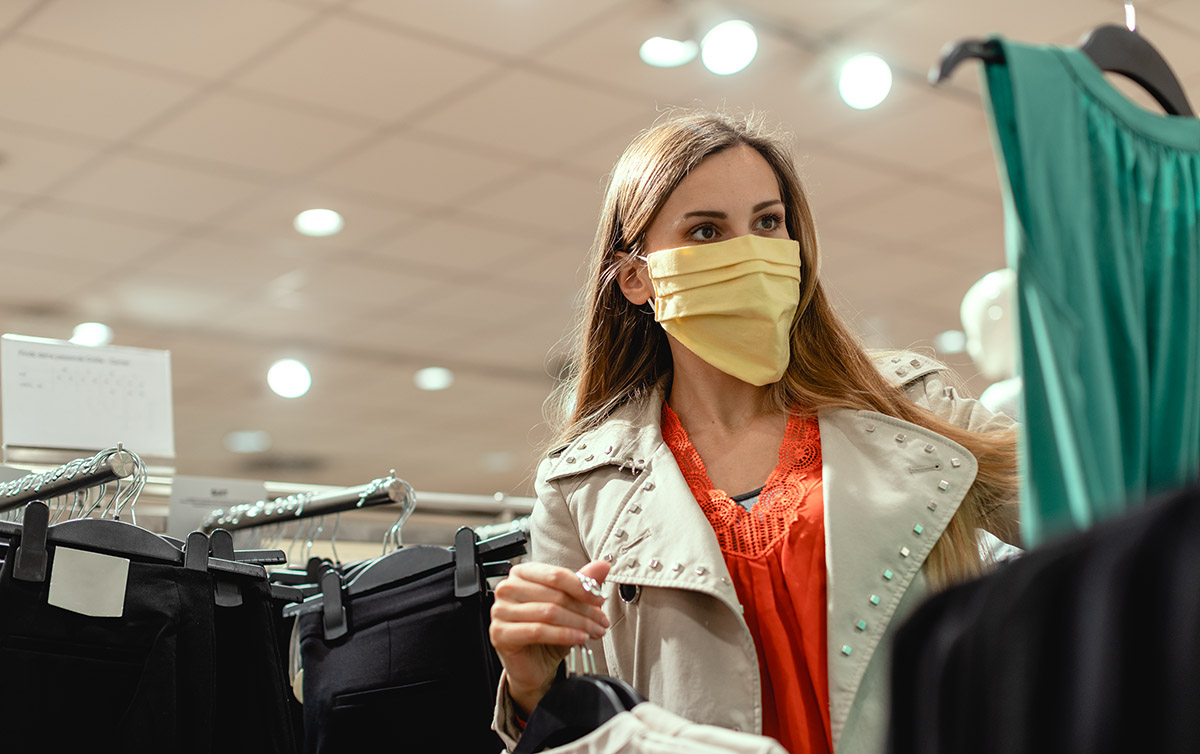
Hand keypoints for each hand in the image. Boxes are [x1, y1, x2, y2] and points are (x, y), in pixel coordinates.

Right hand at [489, 559, 611, 715]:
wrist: (534, 665)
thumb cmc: (548, 633)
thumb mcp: (568, 606)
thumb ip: (582, 584)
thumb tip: (602, 566)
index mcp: (522, 573)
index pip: (555, 574)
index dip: (581, 587)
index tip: (599, 599)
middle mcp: (508, 589)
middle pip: (554, 595)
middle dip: (584, 609)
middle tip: (601, 620)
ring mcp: (500, 611)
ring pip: (548, 613)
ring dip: (578, 623)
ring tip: (594, 631)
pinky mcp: (500, 634)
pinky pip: (538, 631)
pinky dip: (564, 634)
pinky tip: (579, 638)